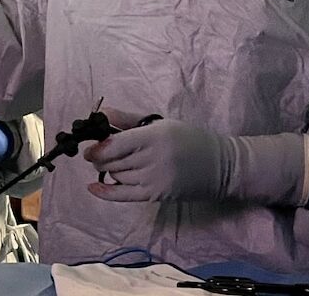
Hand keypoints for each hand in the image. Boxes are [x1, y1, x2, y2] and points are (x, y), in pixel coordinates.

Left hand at [84, 109, 307, 205]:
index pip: (116, 144)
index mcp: (155, 136)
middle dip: (100, 158)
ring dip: (111, 169)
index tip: (88, 146)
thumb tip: (100, 113)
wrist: (220, 167)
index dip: (98, 147)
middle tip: (96, 154)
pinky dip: (105, 192)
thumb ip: (128, 119)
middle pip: (113, 161)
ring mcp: (155, 180)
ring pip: (118, 176)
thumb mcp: (161, 123)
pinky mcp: (156, 196)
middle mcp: (153, 159)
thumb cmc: (189, 139)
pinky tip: (92, 186)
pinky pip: (123, 196)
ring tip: (116, 162)